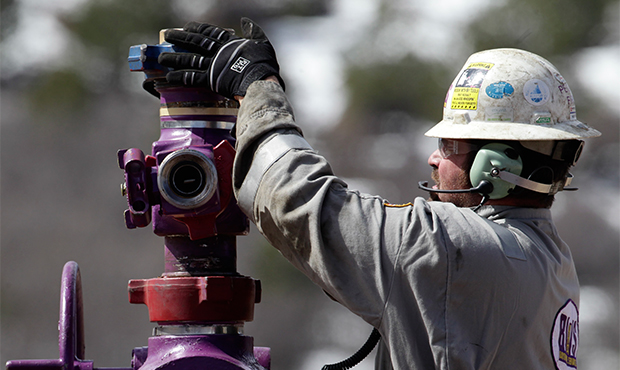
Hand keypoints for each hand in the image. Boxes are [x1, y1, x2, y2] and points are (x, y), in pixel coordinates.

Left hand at [158, 17, 283, 98]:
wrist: (261, 81)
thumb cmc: (264, 64)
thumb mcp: (262, 43)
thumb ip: (254, 32)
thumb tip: (246, 22)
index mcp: (229, 42)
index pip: (209, 32)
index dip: (197, 29)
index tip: (187, 27)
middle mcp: (218, 51)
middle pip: (195, 42)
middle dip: (180, 38)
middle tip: (168, 35)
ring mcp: (213, 65)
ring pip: (189, 59)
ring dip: (174, 58)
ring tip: (162, 57)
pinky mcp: (210, 80)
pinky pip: (191, 78)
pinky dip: (179, 77)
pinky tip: (168, 77)